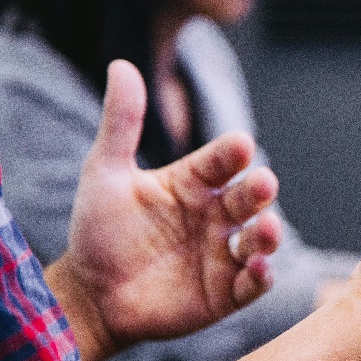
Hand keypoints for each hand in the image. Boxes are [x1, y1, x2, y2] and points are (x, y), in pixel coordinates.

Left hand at [46, 60, 281, 360]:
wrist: (91, 295)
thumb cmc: (98, 232)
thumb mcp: (105, 174)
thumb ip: (121, 123)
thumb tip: (121, 65)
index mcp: (193, 184)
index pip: (221, 162)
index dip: (232, 154)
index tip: (240, 145)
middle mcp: (215, 216)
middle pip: (248, 198)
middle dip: (259, 191)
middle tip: (263, 184)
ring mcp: (224, 254)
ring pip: (259, 240)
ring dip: (269, 235)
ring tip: (266, 230)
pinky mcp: (226, 293)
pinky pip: (253, 284)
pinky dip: (261, 277)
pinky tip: (258, 268)